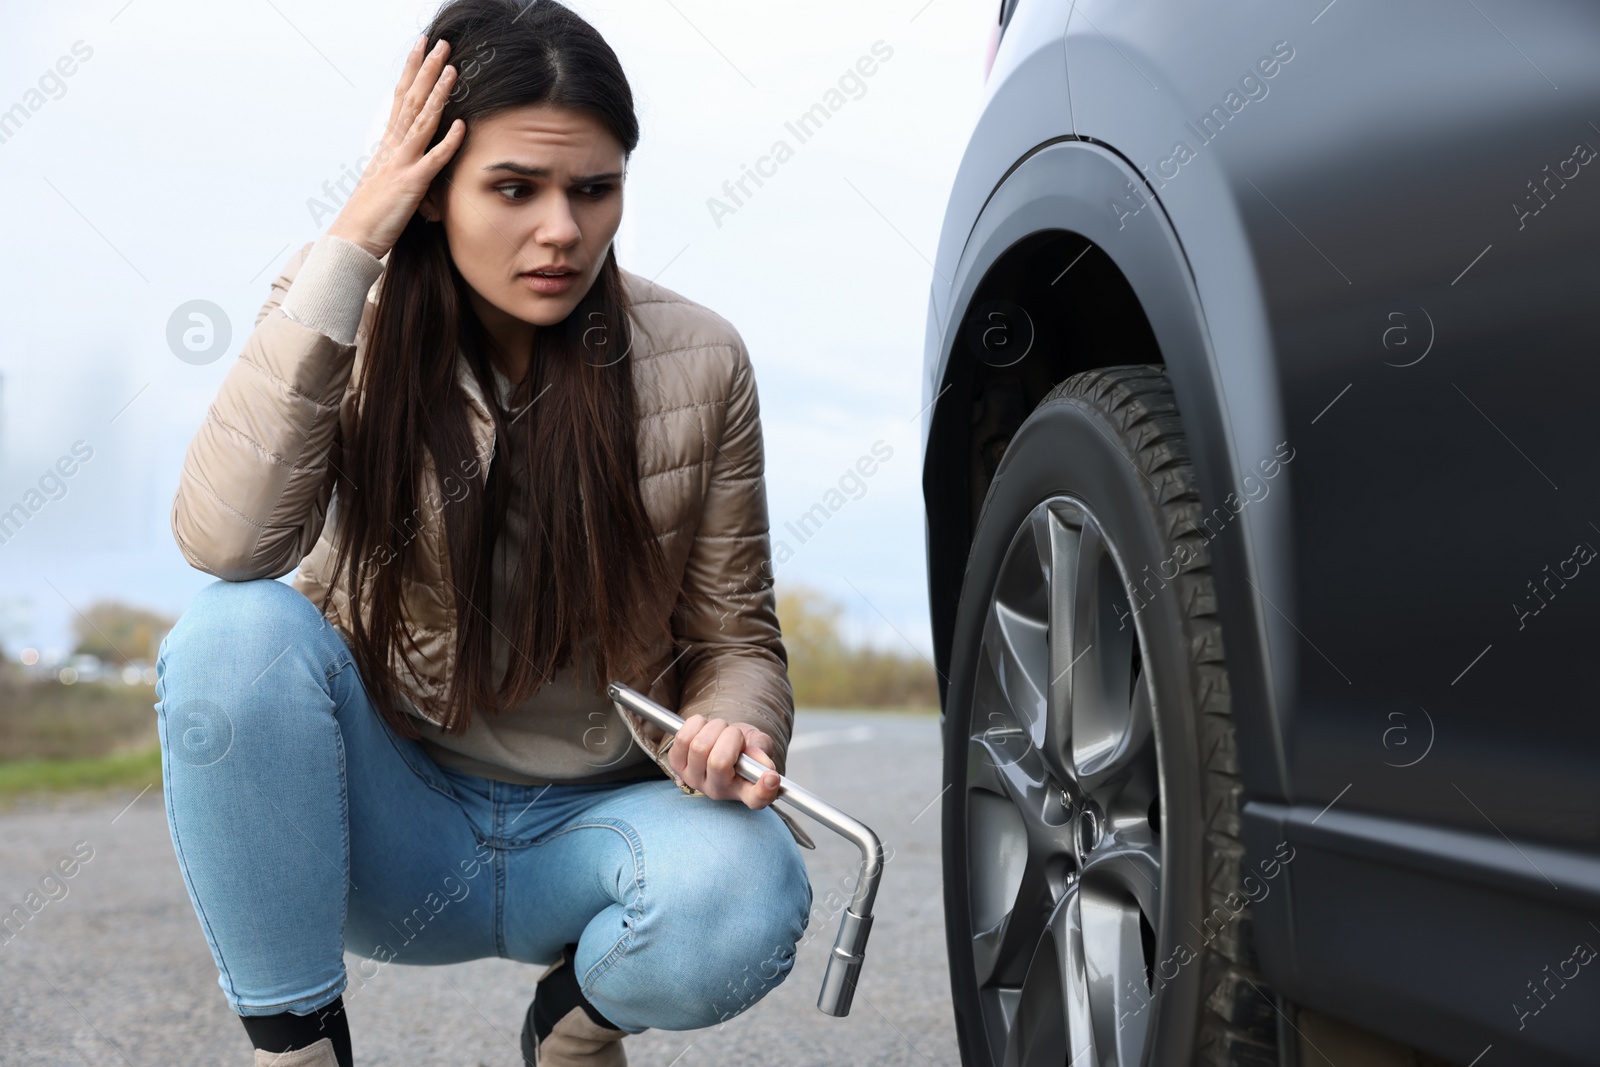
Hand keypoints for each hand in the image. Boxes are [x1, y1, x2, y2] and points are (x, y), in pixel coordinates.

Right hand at [327, 33, 467, 259]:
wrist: (354, 237)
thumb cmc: (372, 212)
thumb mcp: (388, 179)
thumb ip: (403, 161)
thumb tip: (417, 153)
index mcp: (388, 143)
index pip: (402, 97)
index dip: (412, 71)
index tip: (422, 47)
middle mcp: (393, 147)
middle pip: (411, 99)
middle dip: (426, 69)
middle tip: (440, 43)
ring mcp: (401, 163)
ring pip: (422, 121)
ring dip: (438, 94)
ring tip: (452, 69)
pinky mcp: (410, 184)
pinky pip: (432, 159)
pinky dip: (447, 142)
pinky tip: (460, 125)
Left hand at [668, 716, 781, 809]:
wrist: (721, 741)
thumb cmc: (742, 748)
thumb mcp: (759, 748)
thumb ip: (761, 754)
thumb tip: (766, 767)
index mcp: (745, 791)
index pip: (757, 798)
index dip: (764, 790)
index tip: (772, 777)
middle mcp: (718, 790)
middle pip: (719, 762)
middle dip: (731, 736)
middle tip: (736, 735)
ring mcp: (694, 779)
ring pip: (699, 745)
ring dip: (714, 728)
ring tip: (720, 732)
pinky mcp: (676, 764)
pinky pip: (683, 737)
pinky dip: (697, 724)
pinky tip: (704, 730)